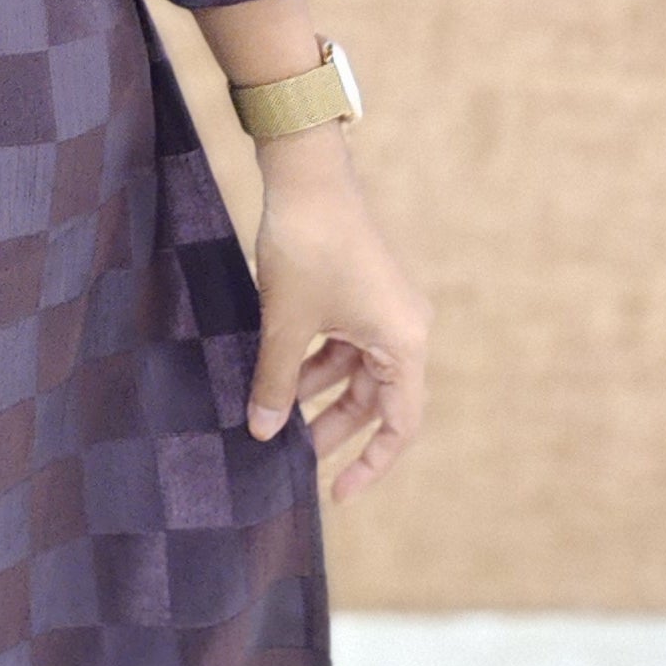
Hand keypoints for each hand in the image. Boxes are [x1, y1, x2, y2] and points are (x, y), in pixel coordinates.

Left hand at [245, 136, 429, 498]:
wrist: (305, 173)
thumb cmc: (306, 247)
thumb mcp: (286, 324)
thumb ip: (276, 382)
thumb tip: (261, 432)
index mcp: (404, 343)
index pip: (400, 424)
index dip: (371, 464)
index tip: (337, 492)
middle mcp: (403, 328)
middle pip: (374, 399)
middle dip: (334, 430)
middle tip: (292, 460)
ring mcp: (383, 308)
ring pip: (354, 371)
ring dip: (318, 395)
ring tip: (274, 420)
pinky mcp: (360, 291)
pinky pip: (342, 342)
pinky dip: (313, 362)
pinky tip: (276, 376)